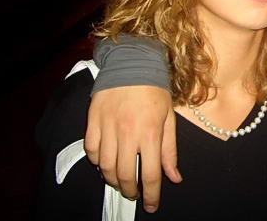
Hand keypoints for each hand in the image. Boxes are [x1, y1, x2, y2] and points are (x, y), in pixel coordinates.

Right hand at [84, 85, 180, 212]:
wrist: (132, 62)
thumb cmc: (154, 90)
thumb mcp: (169, 118)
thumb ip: (170, 150)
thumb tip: (175, 177)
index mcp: (150, 133)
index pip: (151, 174)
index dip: (152, 194)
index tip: (152, 205)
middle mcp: (127, 133)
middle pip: (126, 175)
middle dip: (131, 190)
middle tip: (135, 193)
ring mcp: (107, 128)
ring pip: (106, 167)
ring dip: (113, 180)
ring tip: (121, 181)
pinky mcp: (93, 121)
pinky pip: (91, 150)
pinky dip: (97, 161)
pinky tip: (106, 162)